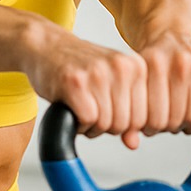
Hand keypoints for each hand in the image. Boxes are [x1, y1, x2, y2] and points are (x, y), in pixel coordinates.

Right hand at [27, 30, 149, 147]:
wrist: (46, 46)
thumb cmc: (79, 68)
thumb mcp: (111, 85)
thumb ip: (127, 113)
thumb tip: (134, 144)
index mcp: (137, 67)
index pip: (145, 117)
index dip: (125, 126)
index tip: (110, 115)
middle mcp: (122, 67)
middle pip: (127, 124)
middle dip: (107, 127)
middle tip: (92, 113)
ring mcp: (99, 73)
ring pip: (107, 124)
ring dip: (91, 126)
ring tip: (81, 109)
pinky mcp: (75, 82)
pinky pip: (88, 120)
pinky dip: (78, 123)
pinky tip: (72, 108)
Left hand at [137, 31, 190, 140]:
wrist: (173, 34)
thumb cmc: (153, 58)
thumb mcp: (136, 80)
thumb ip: (130, 110)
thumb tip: (130, 141)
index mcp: (154, 64)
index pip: (154, 117)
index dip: (149, 127)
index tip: (147, 125)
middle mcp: (179, 64)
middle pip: (174, 119)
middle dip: (166, 126)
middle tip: (162, 121)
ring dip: (184, 124)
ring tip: (175, 116)